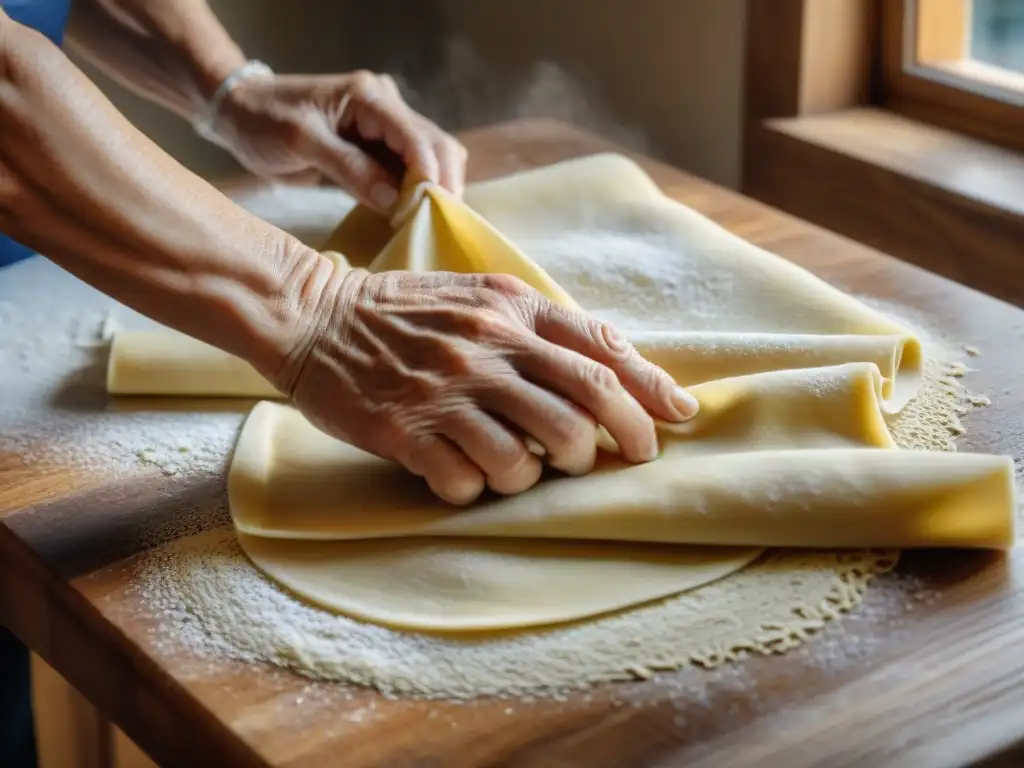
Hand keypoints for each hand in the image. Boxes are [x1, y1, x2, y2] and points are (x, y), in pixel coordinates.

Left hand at [214, 70, 466, 213]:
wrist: (241, 114)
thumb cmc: (263, 120)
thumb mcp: (302, 141)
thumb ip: (349, 168)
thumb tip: (395, 199)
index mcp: (369, 97)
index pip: (418, 137)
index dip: (432, 174)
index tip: (435, 212)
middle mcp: (386, 109)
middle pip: (436, 146)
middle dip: (443, 184)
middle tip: (440, 225)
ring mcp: (385, 130)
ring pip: (430, 160)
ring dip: (432, 192)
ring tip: (430, 226)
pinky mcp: (377, 151)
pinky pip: (408, 173)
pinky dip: (415, 195)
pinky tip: (414, 219)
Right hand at [283, 268, 699, 504]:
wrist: (317, 317)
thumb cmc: (408, 311)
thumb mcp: (481, 295)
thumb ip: (543, 324)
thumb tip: (617, 365)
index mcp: (510, 309)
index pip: (600, 353)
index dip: (650, 391)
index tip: (679, 417)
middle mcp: (484, 347)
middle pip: (581, 407)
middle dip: (613, 443)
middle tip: (613, 459)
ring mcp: (445, 391)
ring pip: (526, 458)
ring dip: (538, 476)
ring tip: (523, 469)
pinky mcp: (405, 431)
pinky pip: (466, 482)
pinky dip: (476, 489)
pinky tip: (464, 475)